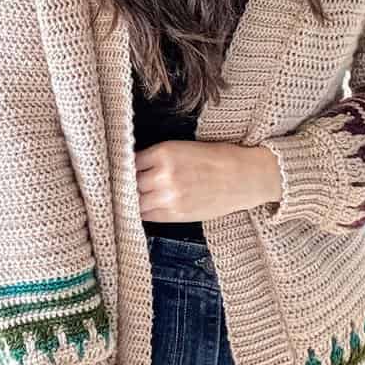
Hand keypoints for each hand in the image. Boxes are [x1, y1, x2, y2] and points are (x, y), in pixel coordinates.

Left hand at [134, 140, 280, 222]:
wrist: (243, 177)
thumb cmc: (216, 158)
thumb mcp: (183, 148)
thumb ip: (157, 158)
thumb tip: (134, 167)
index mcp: (164, 152)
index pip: (129, 162)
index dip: (124, 167)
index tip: (120, 170)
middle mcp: (163, 175)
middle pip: (129, 183)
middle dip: (126, 185)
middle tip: (121, 186)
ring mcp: (169, 197)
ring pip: (135, 202)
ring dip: (132, 200)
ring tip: (130, 198)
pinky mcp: (176, 215)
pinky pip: (147, 216)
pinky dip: (142, 212)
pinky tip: (142, 208)